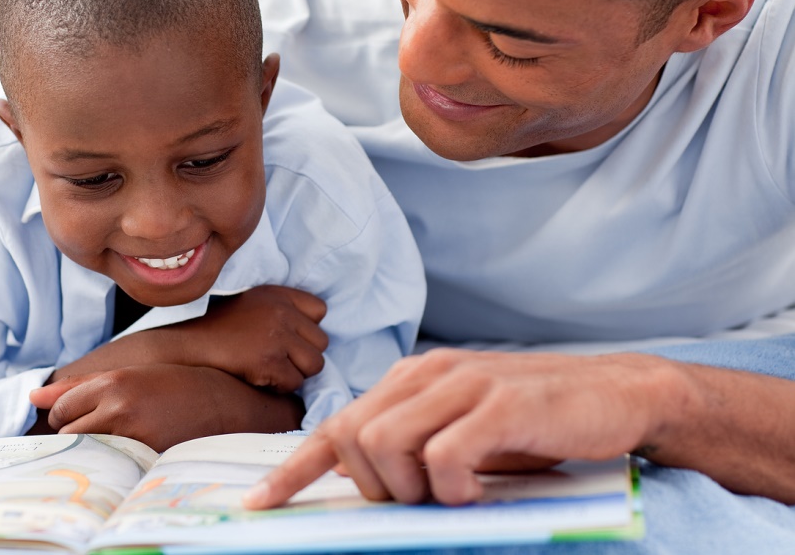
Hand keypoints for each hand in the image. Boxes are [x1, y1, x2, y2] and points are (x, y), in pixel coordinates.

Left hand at [30, 364, 303, 451]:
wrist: (224, 405)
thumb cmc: (175, 386)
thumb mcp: (131, 374)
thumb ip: (80, 385)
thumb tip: (33, 396)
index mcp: (114, 382)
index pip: (62, 406)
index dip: (67, 414)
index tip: (84, 416)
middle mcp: (118, 406)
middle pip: (67, 432)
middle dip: (76, 434)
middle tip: (102, 431)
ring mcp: (132, 435)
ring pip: (85, 451)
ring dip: (92, 451)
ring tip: (115, 442)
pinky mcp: (145, 457)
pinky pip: (110, 468)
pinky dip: (112, 465)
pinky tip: (128, 457)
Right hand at [166, 285, 327, 391]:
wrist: (188, 343)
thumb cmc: (219, 326)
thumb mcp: (253, 302)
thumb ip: (282, 310)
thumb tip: (312, 334)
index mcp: (279, 295)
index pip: (320, 310)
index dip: (307, 329)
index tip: (288, 337)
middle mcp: (282, 312)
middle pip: (321, 342)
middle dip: (303, 355)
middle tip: (277, 358)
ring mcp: (276, 337)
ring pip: (314, 365)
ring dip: (295, 373)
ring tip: (270, 368)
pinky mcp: (269, 362)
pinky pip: (294, 384)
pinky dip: (280, 387)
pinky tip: (259, 378)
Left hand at [243, 349, 678, 507]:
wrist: (617, 393)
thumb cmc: (536, 422)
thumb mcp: (465, 431)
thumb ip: (417, 446)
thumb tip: (369, 484)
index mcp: (412, 379)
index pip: (337, 424)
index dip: (294, 468)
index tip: (259, 503)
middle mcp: (428, 373)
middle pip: (351, 436)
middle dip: (371, 484)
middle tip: (418, 500)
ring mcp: (463, 384)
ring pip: (384, 443)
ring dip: (408, 487)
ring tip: (452, 494)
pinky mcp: (500, 405)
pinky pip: (443, 457)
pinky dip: (451, 487)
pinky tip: (478, 490)